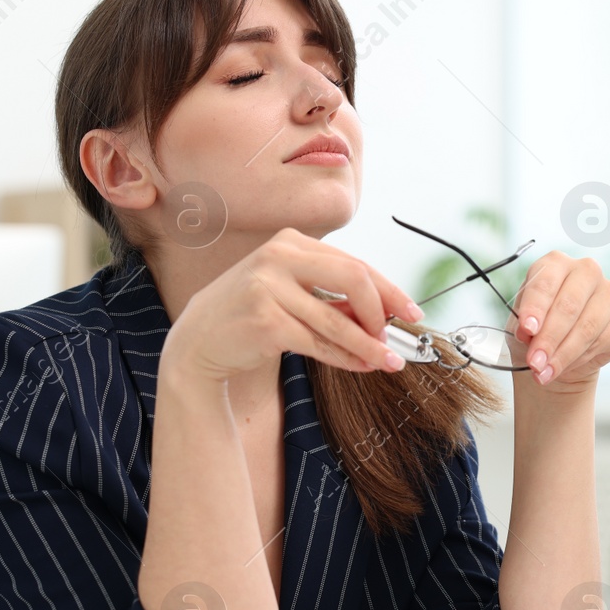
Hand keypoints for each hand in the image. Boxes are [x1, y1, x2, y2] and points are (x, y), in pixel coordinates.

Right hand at [161, 228, 424, 384]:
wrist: (198, 342)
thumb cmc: (248, 316)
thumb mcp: (289, 293)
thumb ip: (330, 296)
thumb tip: (383, 315)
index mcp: (291, 243)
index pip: (354, 263)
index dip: (389, 290)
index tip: (412, 312)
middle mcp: (279, 257)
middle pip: (354, 279)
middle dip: (383, 311)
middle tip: (397, 336)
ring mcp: (268, 287)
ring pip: (338, 320)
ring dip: (369, 345)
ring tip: (389, 361)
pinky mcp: (265, 320)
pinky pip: (319, 343)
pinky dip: (345, 358)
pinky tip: (360, 366)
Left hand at [508, 251, 609, 394]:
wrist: (556, 355)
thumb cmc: (536, 332)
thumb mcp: (520, 327)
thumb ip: (522, 325)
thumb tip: (526, 331)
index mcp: (555, 264)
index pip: (545, 282)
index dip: (535, 307)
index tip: (527, 329)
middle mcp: (586, 271)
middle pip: (569, 305)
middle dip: (549, 338)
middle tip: (535, 362)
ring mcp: (609, 293)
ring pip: (587, 326)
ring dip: (564, 354)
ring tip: (545, 373)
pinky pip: (602, 341)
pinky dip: (580, 359)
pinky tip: (564, 368)